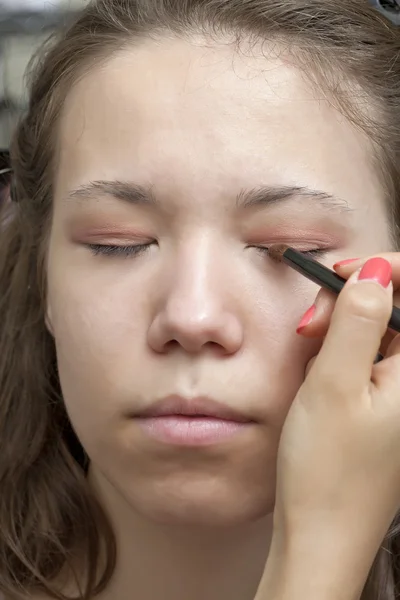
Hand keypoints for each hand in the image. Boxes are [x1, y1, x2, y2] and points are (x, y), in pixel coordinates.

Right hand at [257, 257, 399, 599]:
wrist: (321, 533)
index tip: (339, 277)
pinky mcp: (385, 401)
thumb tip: (374, 272)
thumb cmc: (328, 470)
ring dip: (340, 326)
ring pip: (378, 330)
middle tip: (311, 324)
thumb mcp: (335, 384)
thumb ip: (356, 320)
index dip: (380, 272)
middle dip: (351, 300)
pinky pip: (369, 356)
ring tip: (309, 349)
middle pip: (395, 308)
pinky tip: (319, 368)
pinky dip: (340, 350)